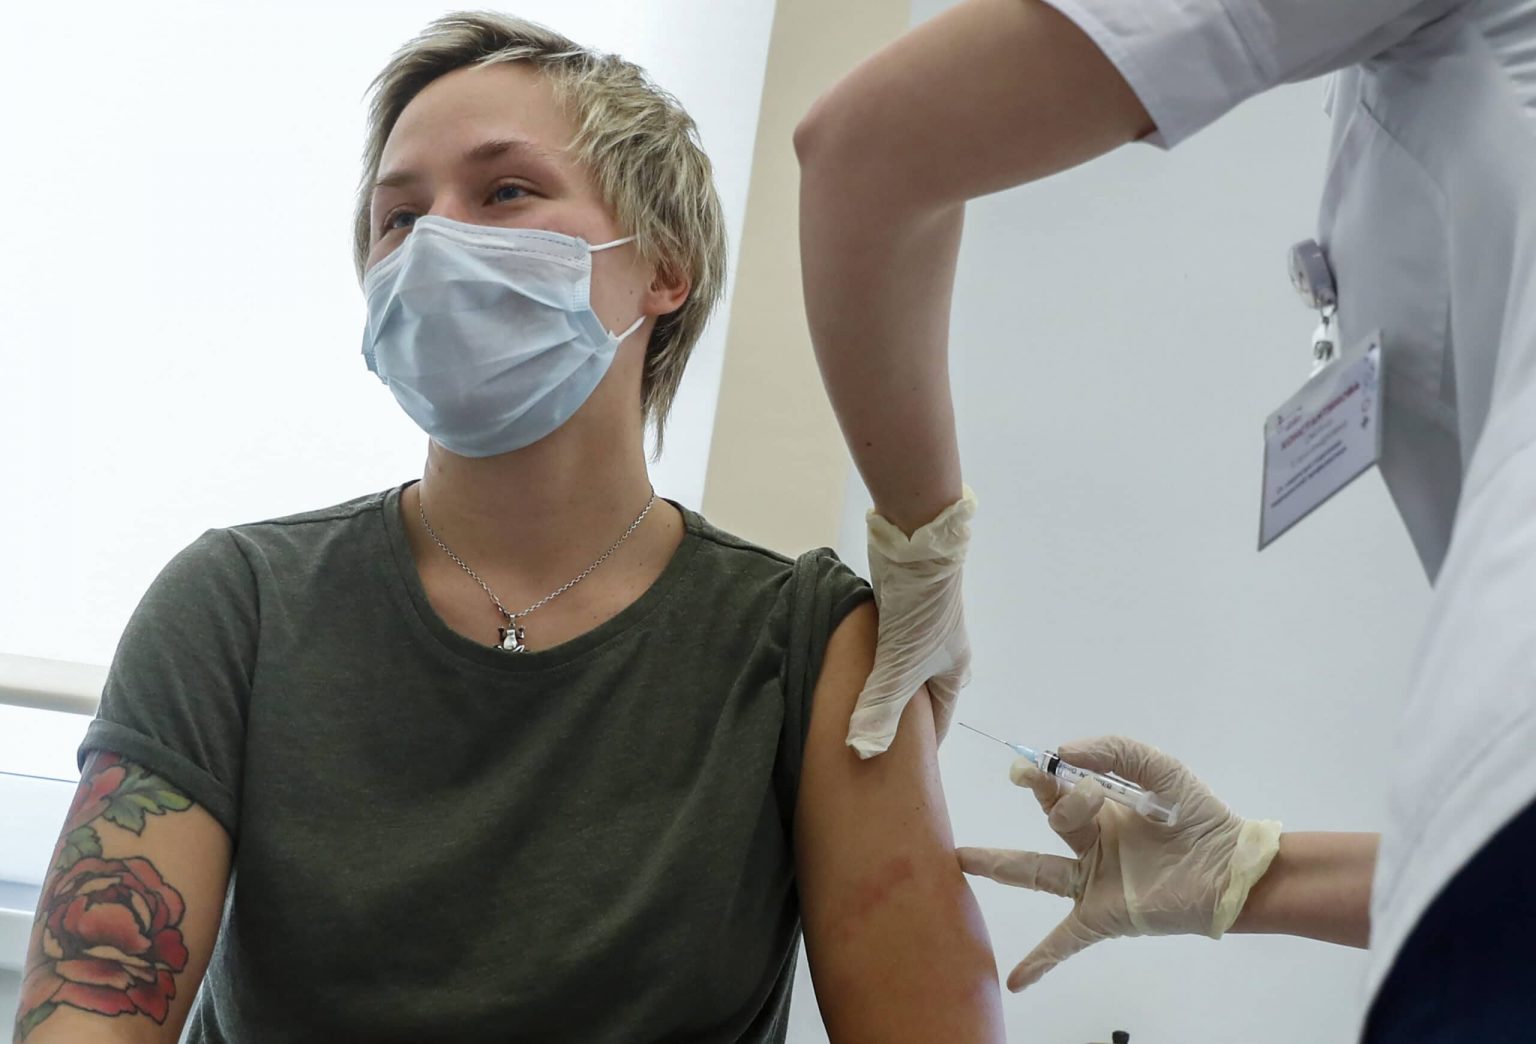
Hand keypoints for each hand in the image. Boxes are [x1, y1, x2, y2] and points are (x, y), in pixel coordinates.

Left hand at [845, 487, 976, 758]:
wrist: (917, 548)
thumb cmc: (919, 616)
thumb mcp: (899, 669)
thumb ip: (880, 710)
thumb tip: (863, 753)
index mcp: (953, 672)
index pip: (937, 721)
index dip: (918, 745)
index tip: (894, 767)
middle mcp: (943, 655)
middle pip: (919, 697)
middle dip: (897, 718)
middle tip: (867, 739)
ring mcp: (922, 632)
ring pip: (900, 672)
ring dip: (881, 687)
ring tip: (853, 709)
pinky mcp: (901, 612)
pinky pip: (885, 649)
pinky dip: (871, 662)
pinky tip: (850, 669)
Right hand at [958, 735, 1281, 990]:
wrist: (1234, 869)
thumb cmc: (1201, 818)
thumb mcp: (1161, 770)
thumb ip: (1116, 752)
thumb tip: (1064, 752)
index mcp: (1104, 811)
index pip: (1064, 788)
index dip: (1051, 772)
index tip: (1046, 762)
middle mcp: (1092, 845)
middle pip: (1051, 820)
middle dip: (1033, 794)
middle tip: (1018, 775)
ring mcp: (1094, 882)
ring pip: (1038, 871)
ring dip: (1000, 865)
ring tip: (962, 859)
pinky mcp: (1104, 915)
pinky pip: (1065, 939)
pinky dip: (1040, 960)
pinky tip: (1016, 980)